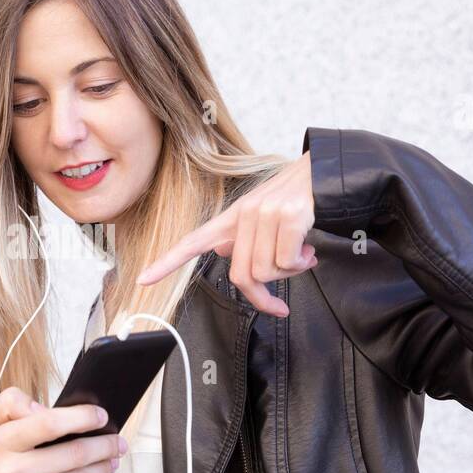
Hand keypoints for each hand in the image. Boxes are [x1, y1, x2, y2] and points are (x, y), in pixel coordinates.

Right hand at [0, 387, 126, 472]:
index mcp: (1, 443)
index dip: (81, 418)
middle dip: (104, 445)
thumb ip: (12, 403)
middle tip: (118, 441)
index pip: (49, 424)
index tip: (101, 415)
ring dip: (101, 468)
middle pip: (73, 455)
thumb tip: (44, 409)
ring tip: (111, 459)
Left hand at [135, 151, 317, 316]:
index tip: (143, 279)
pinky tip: (309, 249)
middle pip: (242, 276)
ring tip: (301, 254)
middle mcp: (244, 214)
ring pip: (267, 271)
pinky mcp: (289, 217)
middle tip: (280, 300)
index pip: (192, 242)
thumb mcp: (263, 214)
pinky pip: (288, 261)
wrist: (328, 173)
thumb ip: (242, 235)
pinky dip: (302, 264)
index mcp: (233, 217)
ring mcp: (265, 214)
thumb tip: (223, 252)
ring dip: (290, 272)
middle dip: (264, 295)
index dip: (166, 263)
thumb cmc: (297, 199)